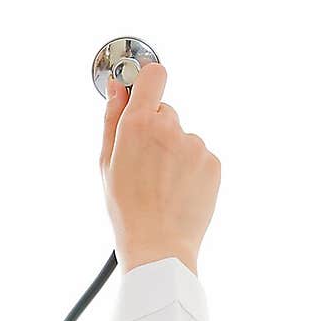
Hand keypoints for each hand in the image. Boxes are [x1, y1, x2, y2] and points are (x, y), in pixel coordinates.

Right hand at [100, 62, 220, 275]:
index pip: (153, 75)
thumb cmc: (127, 208)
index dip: (148, 79)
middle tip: (144, 164)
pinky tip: (177, 191)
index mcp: (138, 124)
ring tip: (162, 185)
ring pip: (182, 138)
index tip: (143, 88)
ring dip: (174, 154)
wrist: (158, 245)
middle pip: (165, 112)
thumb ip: (113, 119)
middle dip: (156, 130)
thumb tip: (117, 87)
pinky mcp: (213, 162)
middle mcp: (169, 127)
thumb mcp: (107, 162)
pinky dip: (190, 170)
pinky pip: (199, 157)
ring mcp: (194, 145)